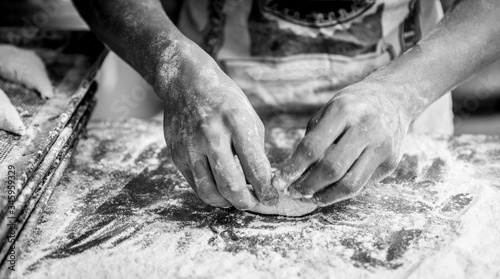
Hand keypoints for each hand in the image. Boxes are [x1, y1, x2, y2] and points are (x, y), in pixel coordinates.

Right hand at [155, 41, 277, 209]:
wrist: (186, 83)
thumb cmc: (225, 101)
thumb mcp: (248, 117)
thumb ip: (255, 150)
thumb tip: (262, 182)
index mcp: (236, 123)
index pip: (255, 168)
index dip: (266, 190)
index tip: (272, 198)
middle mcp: (211, 136)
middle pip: (231, 186)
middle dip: (247, 202)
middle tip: (254, 203)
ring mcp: (190, 147)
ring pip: (209, 192)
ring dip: (227, 202)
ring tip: (236, 199)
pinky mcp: (177, 155)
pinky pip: (195, 185)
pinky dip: (211, 193)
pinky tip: (220, 189)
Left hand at [273, 81, 411, 205]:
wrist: (395, 98)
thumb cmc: (352, 106)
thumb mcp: (329, 110)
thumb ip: (312, 139)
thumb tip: (292, 172)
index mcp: (343, 111)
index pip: (312, 147)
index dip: (293, 168)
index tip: (279, 181)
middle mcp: (365, 128)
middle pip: (331, 169)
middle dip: (307, 186)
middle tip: (293, 192)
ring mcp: (382, 147)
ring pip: (350, 184)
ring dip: (325, 196)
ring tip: (309, 198)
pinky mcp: (391, 163)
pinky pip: (362, 185)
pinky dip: (341, 193)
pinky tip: (328, 193)